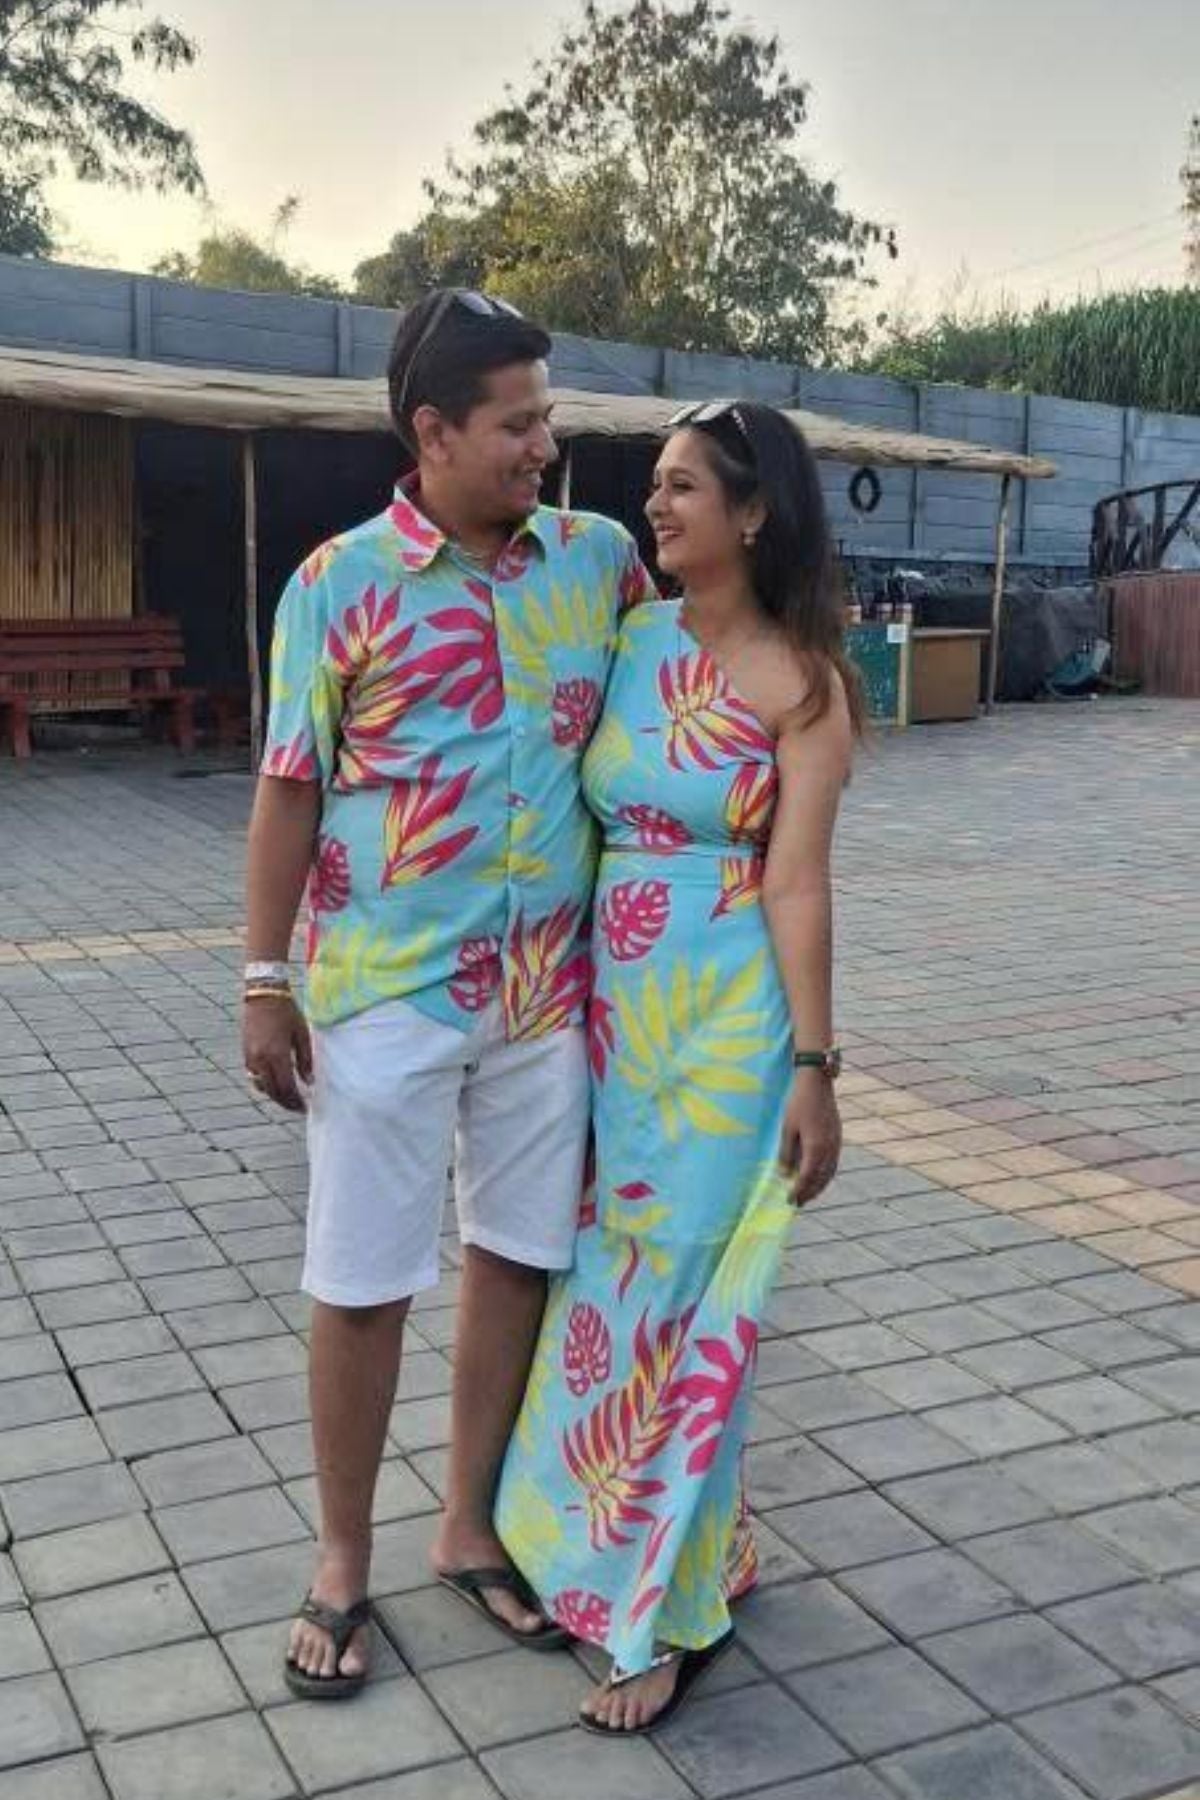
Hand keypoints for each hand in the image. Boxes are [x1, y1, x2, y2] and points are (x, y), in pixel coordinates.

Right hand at [243, 993, 312, 1112]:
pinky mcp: (245, 1053)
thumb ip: (305, 1060)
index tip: (304, 1108)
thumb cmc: (286, 1011)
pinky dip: (264, 1084)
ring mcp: (250, 1057)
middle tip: (298, 1108)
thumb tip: (309, 1081)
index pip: (286, 1087)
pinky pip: (254, 1076)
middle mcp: (261, 1059)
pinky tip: (275, 1084)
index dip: (295, 1100)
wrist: (263, 994)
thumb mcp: (302, 1034)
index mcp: (277, 1055)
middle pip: (272, 1091)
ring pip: (261, 1086)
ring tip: (288, 1098)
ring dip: (274, 1095)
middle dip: (285, 1102)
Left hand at [778, 1068, 841, 1206]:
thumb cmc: (798, 1104)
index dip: (798, 1190)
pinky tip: (818, 1176)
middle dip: (809, 1193)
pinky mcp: (838, 1137)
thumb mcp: (787, 1128)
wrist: (818, 1083)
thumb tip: (784, 1174)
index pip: (806, 1177)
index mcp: (815, 1147)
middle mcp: (829, 1149)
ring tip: (808, 1194)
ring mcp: (836, 1143)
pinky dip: (826, 1174)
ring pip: (829, 1172)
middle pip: (820, 1179)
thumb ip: (786, 1153)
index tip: (789, 1200)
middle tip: (798, 1203)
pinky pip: (833, 1163)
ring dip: (819, 1186)